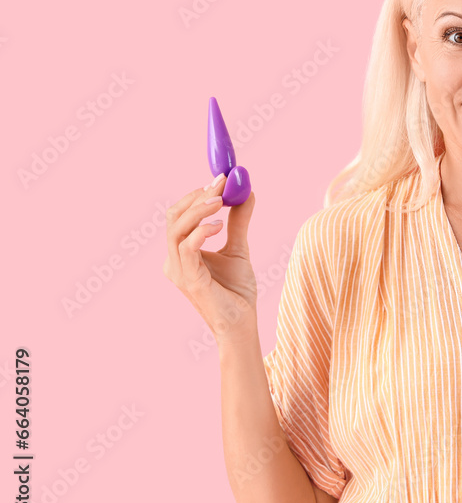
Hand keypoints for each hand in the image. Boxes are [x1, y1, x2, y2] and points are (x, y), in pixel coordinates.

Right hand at [163, 174, 258, 344]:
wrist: (242, 323)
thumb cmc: (236, 291)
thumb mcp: (239, 248)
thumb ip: (238, 222)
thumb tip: (247, 193)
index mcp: (181, 252)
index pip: (180, 215)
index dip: (198, 195)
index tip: (221, 179)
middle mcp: (174, 260)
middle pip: (174, 217)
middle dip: (197, 196)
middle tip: (221, 182)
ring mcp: (178, 270)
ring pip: (177, 230)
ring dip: (199, 209)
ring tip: (221, 199)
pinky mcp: (189, 280)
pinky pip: (187, 249)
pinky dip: (202, 232)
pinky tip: (220, 224)